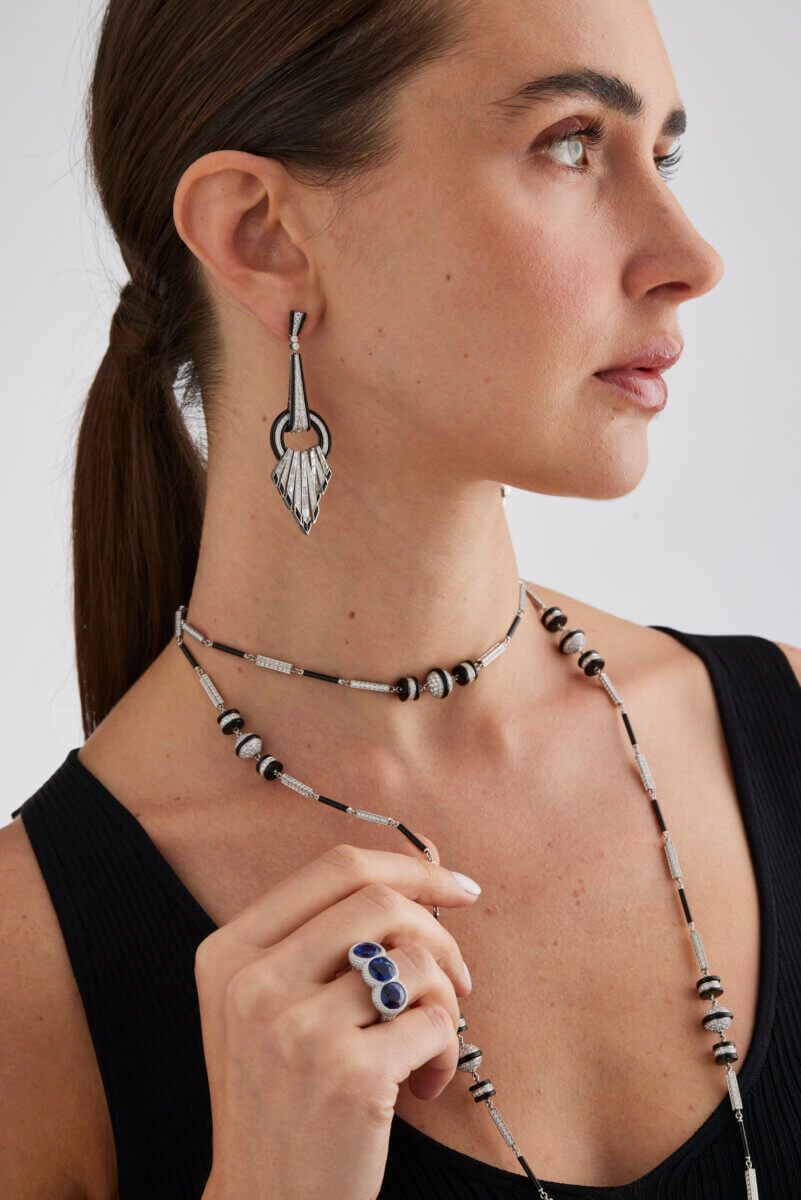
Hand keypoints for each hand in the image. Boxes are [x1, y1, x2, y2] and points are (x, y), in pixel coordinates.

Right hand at [194, 838, 479, 1199]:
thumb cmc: (281, 1099)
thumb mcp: (265, 1007)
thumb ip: (320, 939)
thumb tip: (422, 873)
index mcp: (229, 954)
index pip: (334, 868)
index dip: (409, 867)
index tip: (457, 888)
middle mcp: (254, 983)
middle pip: (379, 902)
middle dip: (439, 933)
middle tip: (457, 978)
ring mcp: (298, 1030)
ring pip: (414, 960)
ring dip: (447, 998)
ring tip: (433, 1041)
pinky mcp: (348, 1076)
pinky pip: (433, 1022)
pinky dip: (447, 1049)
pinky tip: (426, 1084)